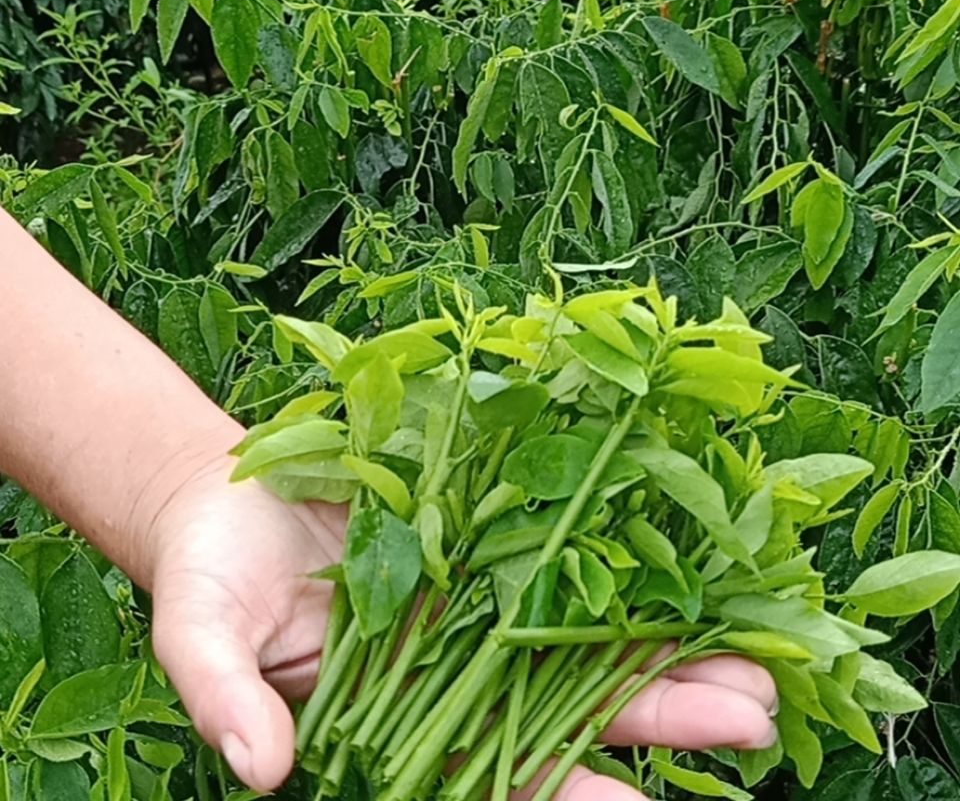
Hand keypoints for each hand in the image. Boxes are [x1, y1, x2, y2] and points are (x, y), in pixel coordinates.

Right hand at [149, 462, 777, 797]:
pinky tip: (691, 567)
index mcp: (398, 718)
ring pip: (586, 634)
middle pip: (569, 706)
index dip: (562, 797)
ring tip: (759, 665)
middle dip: (659, 718)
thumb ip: (227, 700)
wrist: (232, 492)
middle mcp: (456, 667)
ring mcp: (479, 601)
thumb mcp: (202, 634)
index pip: (493, 777)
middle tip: (754, 720)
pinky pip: (561, 553)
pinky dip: (623, 564)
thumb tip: (264, 770)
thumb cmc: (209, 572)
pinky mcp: (485, 537)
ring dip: (670, 650)